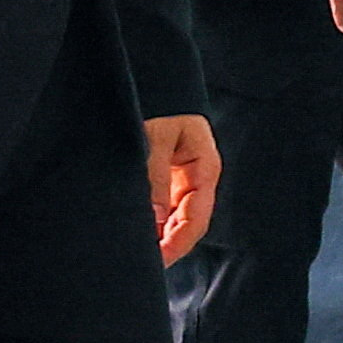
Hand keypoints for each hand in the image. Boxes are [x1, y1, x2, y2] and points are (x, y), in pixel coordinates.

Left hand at [146, 115, 219, 265]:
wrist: (151, 77)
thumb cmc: (157, 101)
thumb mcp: (155, 138)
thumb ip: (154, 178)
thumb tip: (153, 220)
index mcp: (205, 169)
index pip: (196, 218)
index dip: (178, 243)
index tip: (158, 261)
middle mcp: (197, 178)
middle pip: (187, 223)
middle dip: (167, 245)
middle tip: (143, 265)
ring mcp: (182, 178)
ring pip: (174, 218)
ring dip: (159, 235)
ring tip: (138, 253)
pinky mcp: (167, 175)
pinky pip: (164, 206)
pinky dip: (152, 221)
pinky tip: (138, 232)